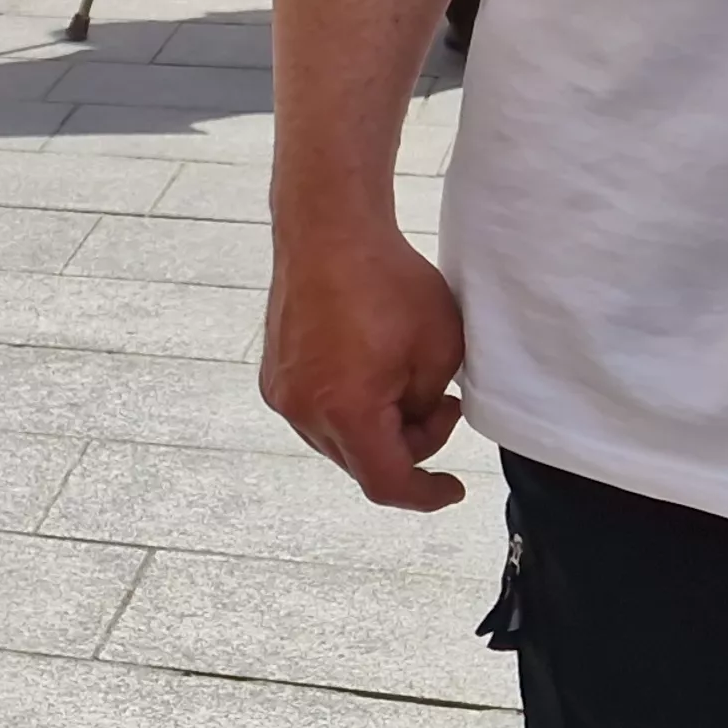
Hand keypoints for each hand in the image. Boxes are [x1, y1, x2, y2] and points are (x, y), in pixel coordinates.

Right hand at [261, 216, 467, 510]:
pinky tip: (370, 371)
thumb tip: (414, 421)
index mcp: (347, 411)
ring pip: (338, 442)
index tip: (453, 488)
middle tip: (442, 404)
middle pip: (362, 464)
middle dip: (407, 446)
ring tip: (404, 381)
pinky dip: (348, 410)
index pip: (387, 482)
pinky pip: (317, 416)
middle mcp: (304, 412)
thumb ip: (430, 406)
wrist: (328, 233)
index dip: (425, 494)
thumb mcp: (440, 349)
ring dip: (376, 429)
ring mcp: (283, 395)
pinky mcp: (274, 378)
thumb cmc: (388, 282)